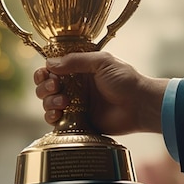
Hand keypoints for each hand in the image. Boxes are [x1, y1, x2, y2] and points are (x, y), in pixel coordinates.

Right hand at [34, 51, 167, 135]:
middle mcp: (75, 87)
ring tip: (63, 102)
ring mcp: (75, 105)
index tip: (46, 74)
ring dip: (48, 102)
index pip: (52, 69)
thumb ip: (76, 61)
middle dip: (45, 86)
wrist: (140, 106)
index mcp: (79, 70)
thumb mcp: (102, 62)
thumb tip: (50, 63)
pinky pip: (57, 121)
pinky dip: (52, 118)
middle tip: (56, 87)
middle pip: (46, 86)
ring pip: (48, 103)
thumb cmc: (125, 81)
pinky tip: (58, 115)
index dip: (44, 71)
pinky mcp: (78, 122)